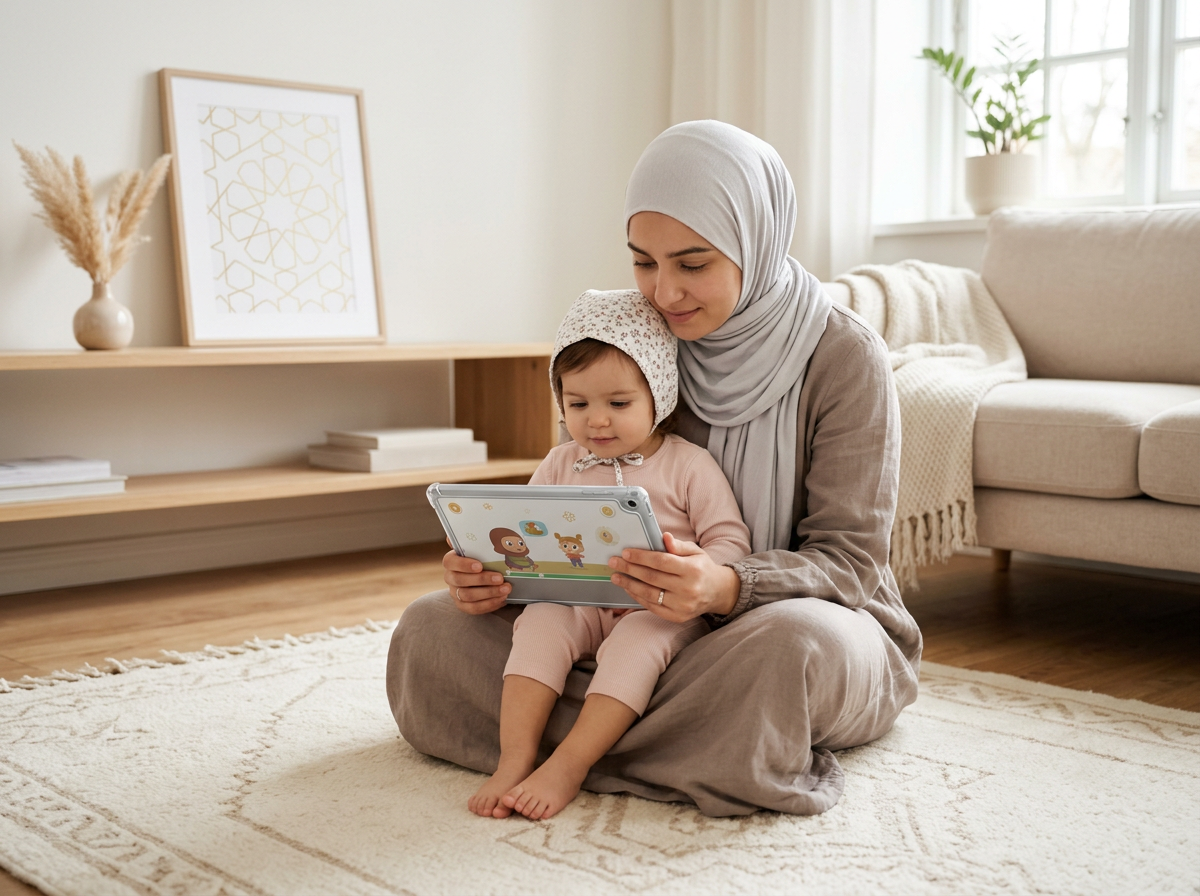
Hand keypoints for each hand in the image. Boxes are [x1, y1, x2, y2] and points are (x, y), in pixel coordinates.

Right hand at [442, 539, 510, 614]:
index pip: (450, 562)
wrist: (488, 575)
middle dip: (482, 580)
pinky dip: (489, 604)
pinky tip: (502, 599)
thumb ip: (474, 541)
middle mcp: (450, 577)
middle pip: (460, 581)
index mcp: (452, 561)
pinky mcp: (463, 605)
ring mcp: (455, 593)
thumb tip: (468, 527)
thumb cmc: (483, 558)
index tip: (480, 565)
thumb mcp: (480, 548)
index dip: (463, 565)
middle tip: (500, 578)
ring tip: (506, 589)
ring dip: (489, 593)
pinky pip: (474, 608)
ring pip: (468, 596)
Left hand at [607, 532, 740, 621]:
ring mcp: (682, 606)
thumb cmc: (702, 568)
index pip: (661, 562)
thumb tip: (664, 537)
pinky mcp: (677, 617)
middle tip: (614, 562)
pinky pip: (653, 607)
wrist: (717, 592)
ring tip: (616, 576)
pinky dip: (638, 597)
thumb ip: (678, 545)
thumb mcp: (695, 552)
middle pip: (652, 578)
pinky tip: (629, 588)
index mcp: (692, 570)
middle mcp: (688, 589)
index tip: (626, 553)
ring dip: (629, 584)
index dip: (641, 557)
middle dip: (630, 569)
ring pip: (649, 594)